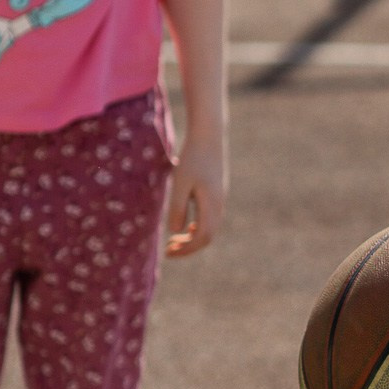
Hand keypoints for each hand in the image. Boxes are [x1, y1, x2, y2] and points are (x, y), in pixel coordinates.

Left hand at [165, 134, 226, 256]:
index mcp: (212, 205)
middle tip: (169, 251)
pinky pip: (209, 218)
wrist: (209, 136)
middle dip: (188, 247)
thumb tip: (175, 232)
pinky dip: (196, 227)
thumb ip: (178, 208)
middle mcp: (219, 205)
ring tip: (173, 240)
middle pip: (207, 237)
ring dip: (192, 238)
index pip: (202, 238)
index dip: (186, 249)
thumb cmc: (192, 158)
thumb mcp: (180, 183)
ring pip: (209, 228)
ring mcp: (220, 199)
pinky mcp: (216, 193)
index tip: (168, 252)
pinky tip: (184, 225)